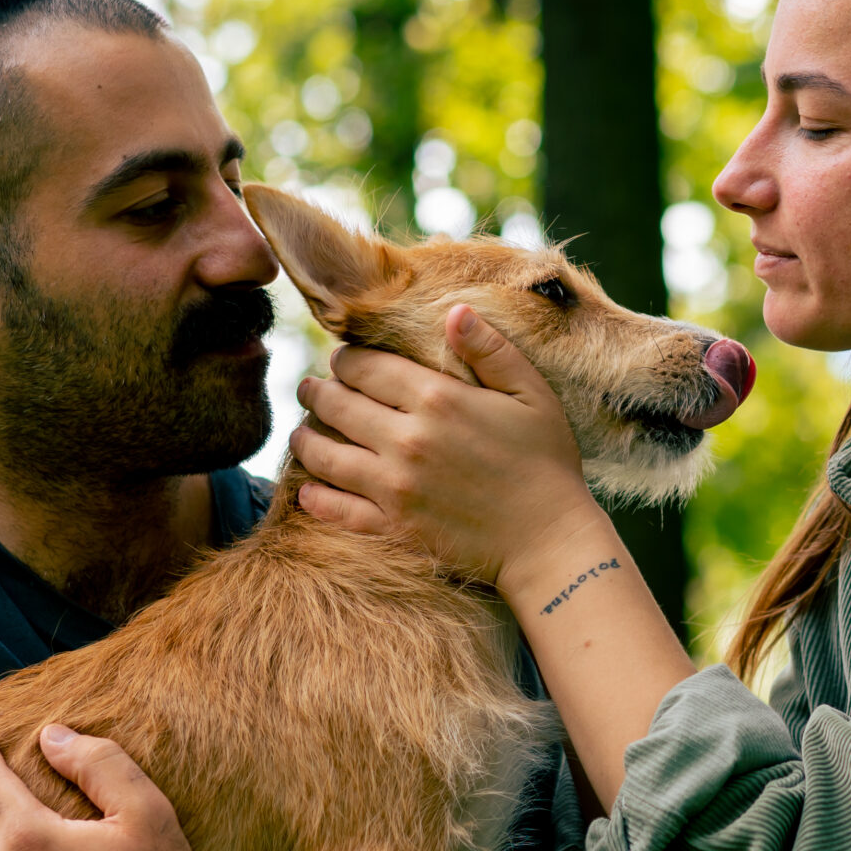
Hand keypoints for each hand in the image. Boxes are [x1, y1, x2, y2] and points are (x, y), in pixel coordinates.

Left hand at [290, 305, 605, 589]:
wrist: (550, 540)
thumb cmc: (547, 462)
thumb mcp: (531, 394)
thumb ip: (491, 349)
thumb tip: (453, 310)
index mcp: (436, 399)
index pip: (365, 367)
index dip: (345, 359)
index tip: (342, 359)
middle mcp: (406, 440)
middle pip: (337, 405)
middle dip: (316, 392)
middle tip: (308, 388)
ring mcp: (395, 486)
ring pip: (325, 456)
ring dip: (305, 440)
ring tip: (300, 433)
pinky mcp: (394, 527)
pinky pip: (338, 511)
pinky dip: (316, 499)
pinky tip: (308, 490)